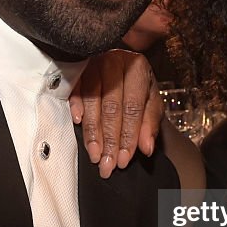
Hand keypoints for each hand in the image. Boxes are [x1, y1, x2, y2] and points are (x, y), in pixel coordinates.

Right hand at [70, 50, 163, 177]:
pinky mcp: (78, 68)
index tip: (123, 160)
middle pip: (112, 108)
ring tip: (94, 154)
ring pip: (92, 101)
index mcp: (138, 68)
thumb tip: (146, 148)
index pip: (133, 108)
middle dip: (109, 140)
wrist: (121, 63)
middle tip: (106, 164)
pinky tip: (77, 123)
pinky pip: (75, 89)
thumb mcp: (151, 101)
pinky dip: (76, 106)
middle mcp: (116, 62)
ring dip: (92, 132)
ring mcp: (94, 63)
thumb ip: (150, 124)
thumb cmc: (137, 84)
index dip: (129, 136)